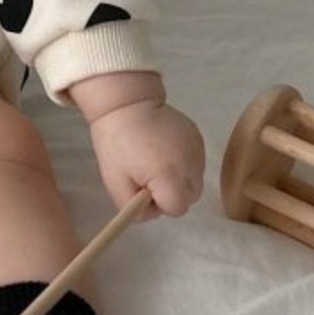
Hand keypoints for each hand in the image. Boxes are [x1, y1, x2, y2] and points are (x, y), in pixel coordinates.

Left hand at [70, 73, 205, 217]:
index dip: (158, 202)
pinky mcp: (198, 137)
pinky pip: (194, 161)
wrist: (125, 102)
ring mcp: (197, 149)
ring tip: (153, 157)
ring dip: (177, 177)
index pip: (176, 208)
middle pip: (189, 197)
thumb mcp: (115, 183)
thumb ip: (134, 210)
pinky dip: (182, 161)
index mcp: (171, 177)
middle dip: (170, 192)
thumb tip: (152, 212)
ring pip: (194, 180)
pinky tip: (163, 147)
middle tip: (146, 173)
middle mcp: (191, 165)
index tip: (143, 186)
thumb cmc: (116, 143)